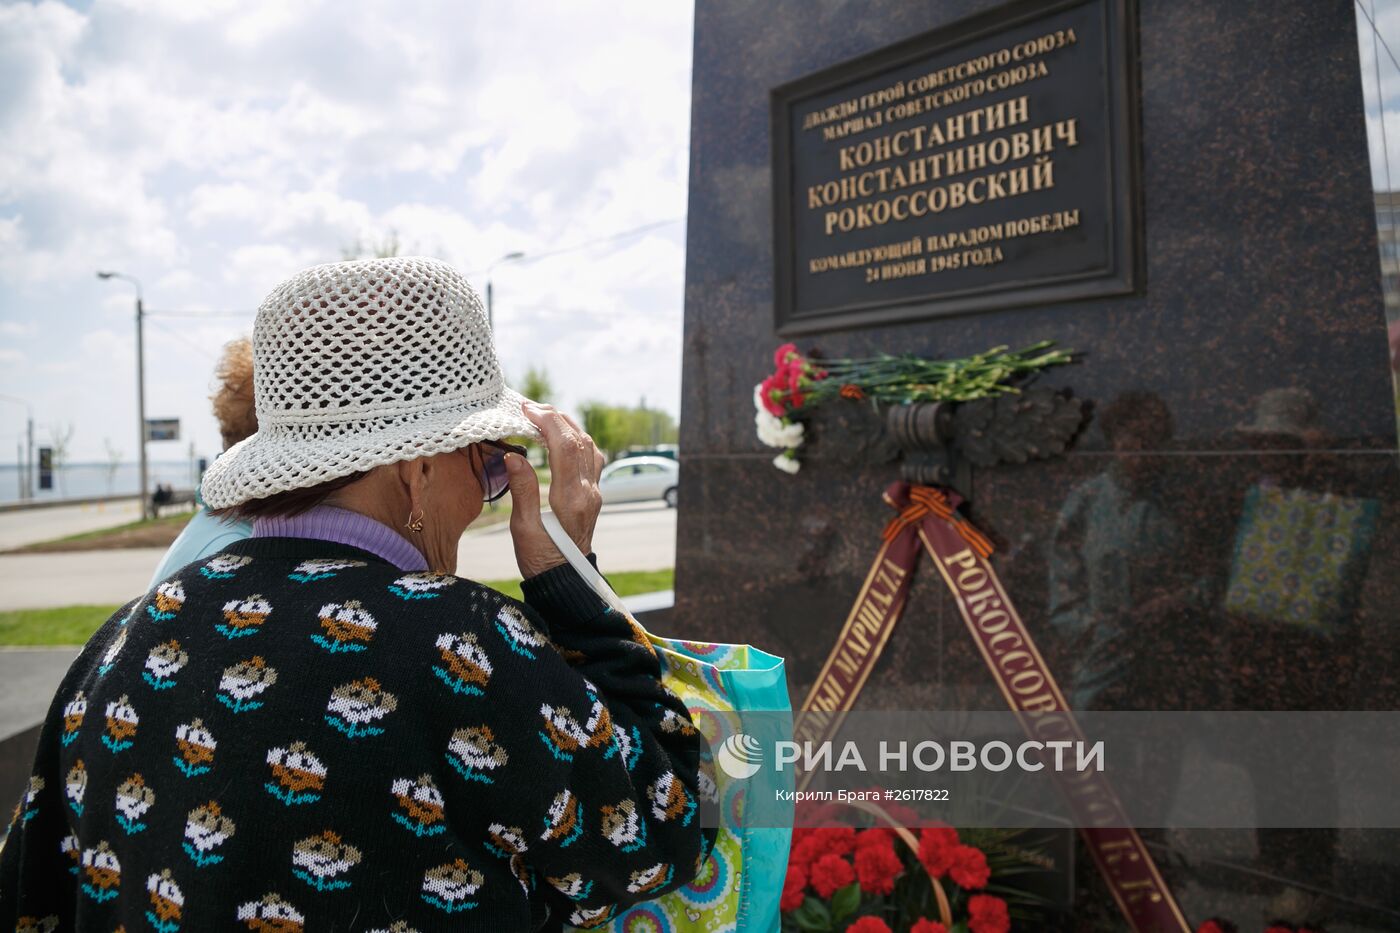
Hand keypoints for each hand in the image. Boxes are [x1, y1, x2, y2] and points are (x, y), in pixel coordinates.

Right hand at [505, 402, 605, 578]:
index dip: (547, 422)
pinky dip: (576, 440)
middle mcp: (587, 491)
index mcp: (569, 498)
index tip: (527, 410)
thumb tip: (514, 455)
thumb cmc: (539, 559)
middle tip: (531, 408)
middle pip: (580, 440)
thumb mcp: (522, 528)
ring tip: (544, 416)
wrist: (564, 580)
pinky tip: (561, 437)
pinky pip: (591, 458)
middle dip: (556, 417)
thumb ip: (522, 489)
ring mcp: (594, 492)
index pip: (564, 446)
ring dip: (569, 426)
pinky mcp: (593, 495)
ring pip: (589, 446)